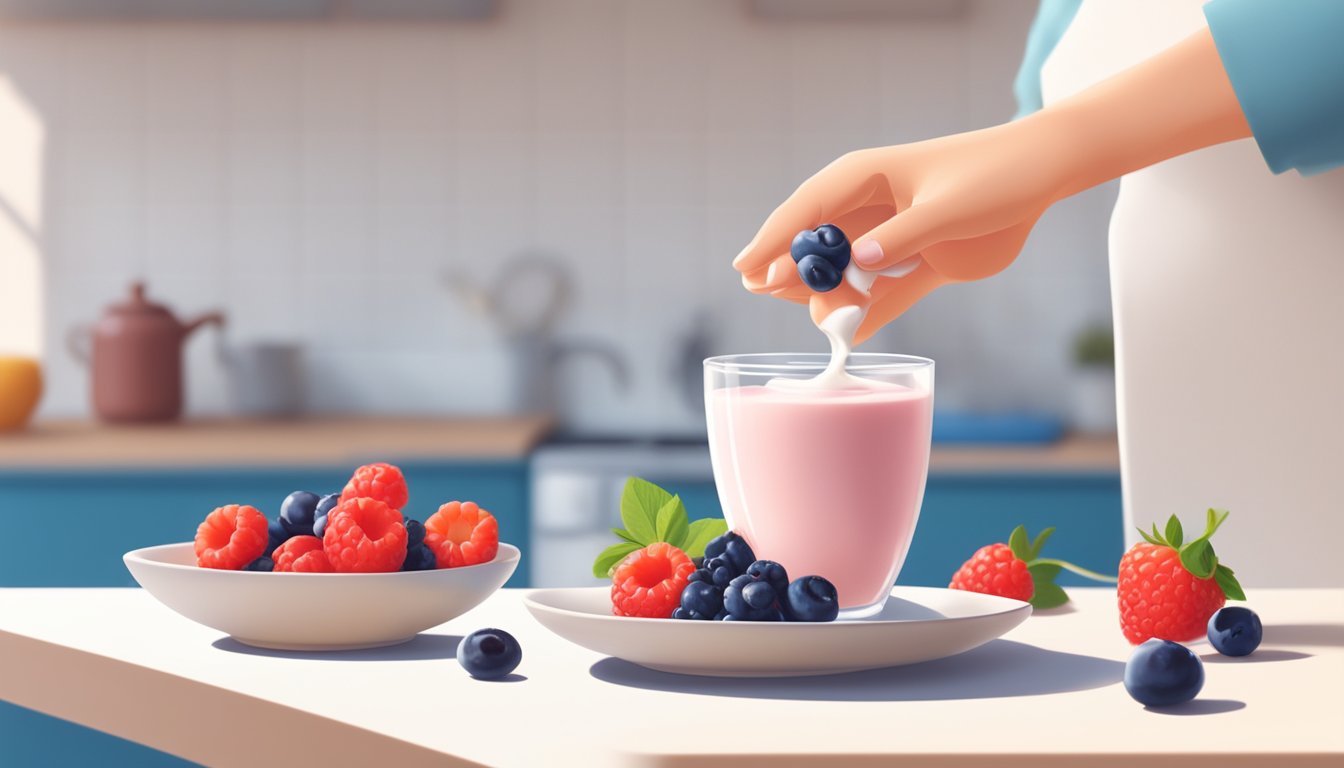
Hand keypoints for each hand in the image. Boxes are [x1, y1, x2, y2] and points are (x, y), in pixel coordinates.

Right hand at [734, 120, 1068, 343]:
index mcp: (864, 177)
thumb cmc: (993, 176)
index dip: (774, 241)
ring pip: (840, 276)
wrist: (1040, 178)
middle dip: (797, 277)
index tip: (749, 272)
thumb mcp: (949, 207)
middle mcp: (866, 209)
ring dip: (834, 301)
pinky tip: (855, 336)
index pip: (806, 210)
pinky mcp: (912, 266)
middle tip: (789, 300)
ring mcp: (887, 240)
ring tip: (840, 322)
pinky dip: (866, 318)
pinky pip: (878, 298)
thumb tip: (856, 263)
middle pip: (813, 249)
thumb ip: (902, 237)